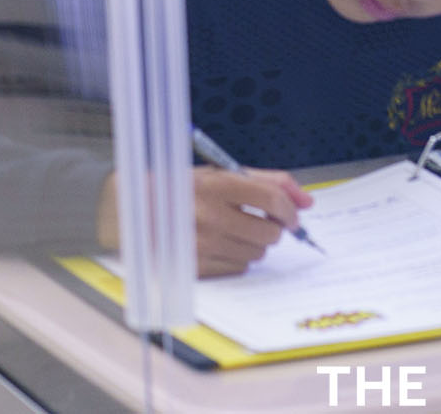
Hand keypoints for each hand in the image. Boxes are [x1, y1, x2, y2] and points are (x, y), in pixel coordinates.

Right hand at [96, 168, 313, 277]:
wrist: (134, 210)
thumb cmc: (182, 188)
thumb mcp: (220, 173)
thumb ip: (267, 181)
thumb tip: (307, 201)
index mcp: (215, 185)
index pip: (271, 200)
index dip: (289, 209)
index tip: (291, 215)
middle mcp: (209, 216)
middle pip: (270, 232)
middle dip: (272, 227)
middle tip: (258, 220)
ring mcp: (202, 245)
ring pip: (257, 253)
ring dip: (253, 243)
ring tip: (232, 229)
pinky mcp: (196, 267)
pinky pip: (238, 268)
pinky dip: (236, 257)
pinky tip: (219, 243)